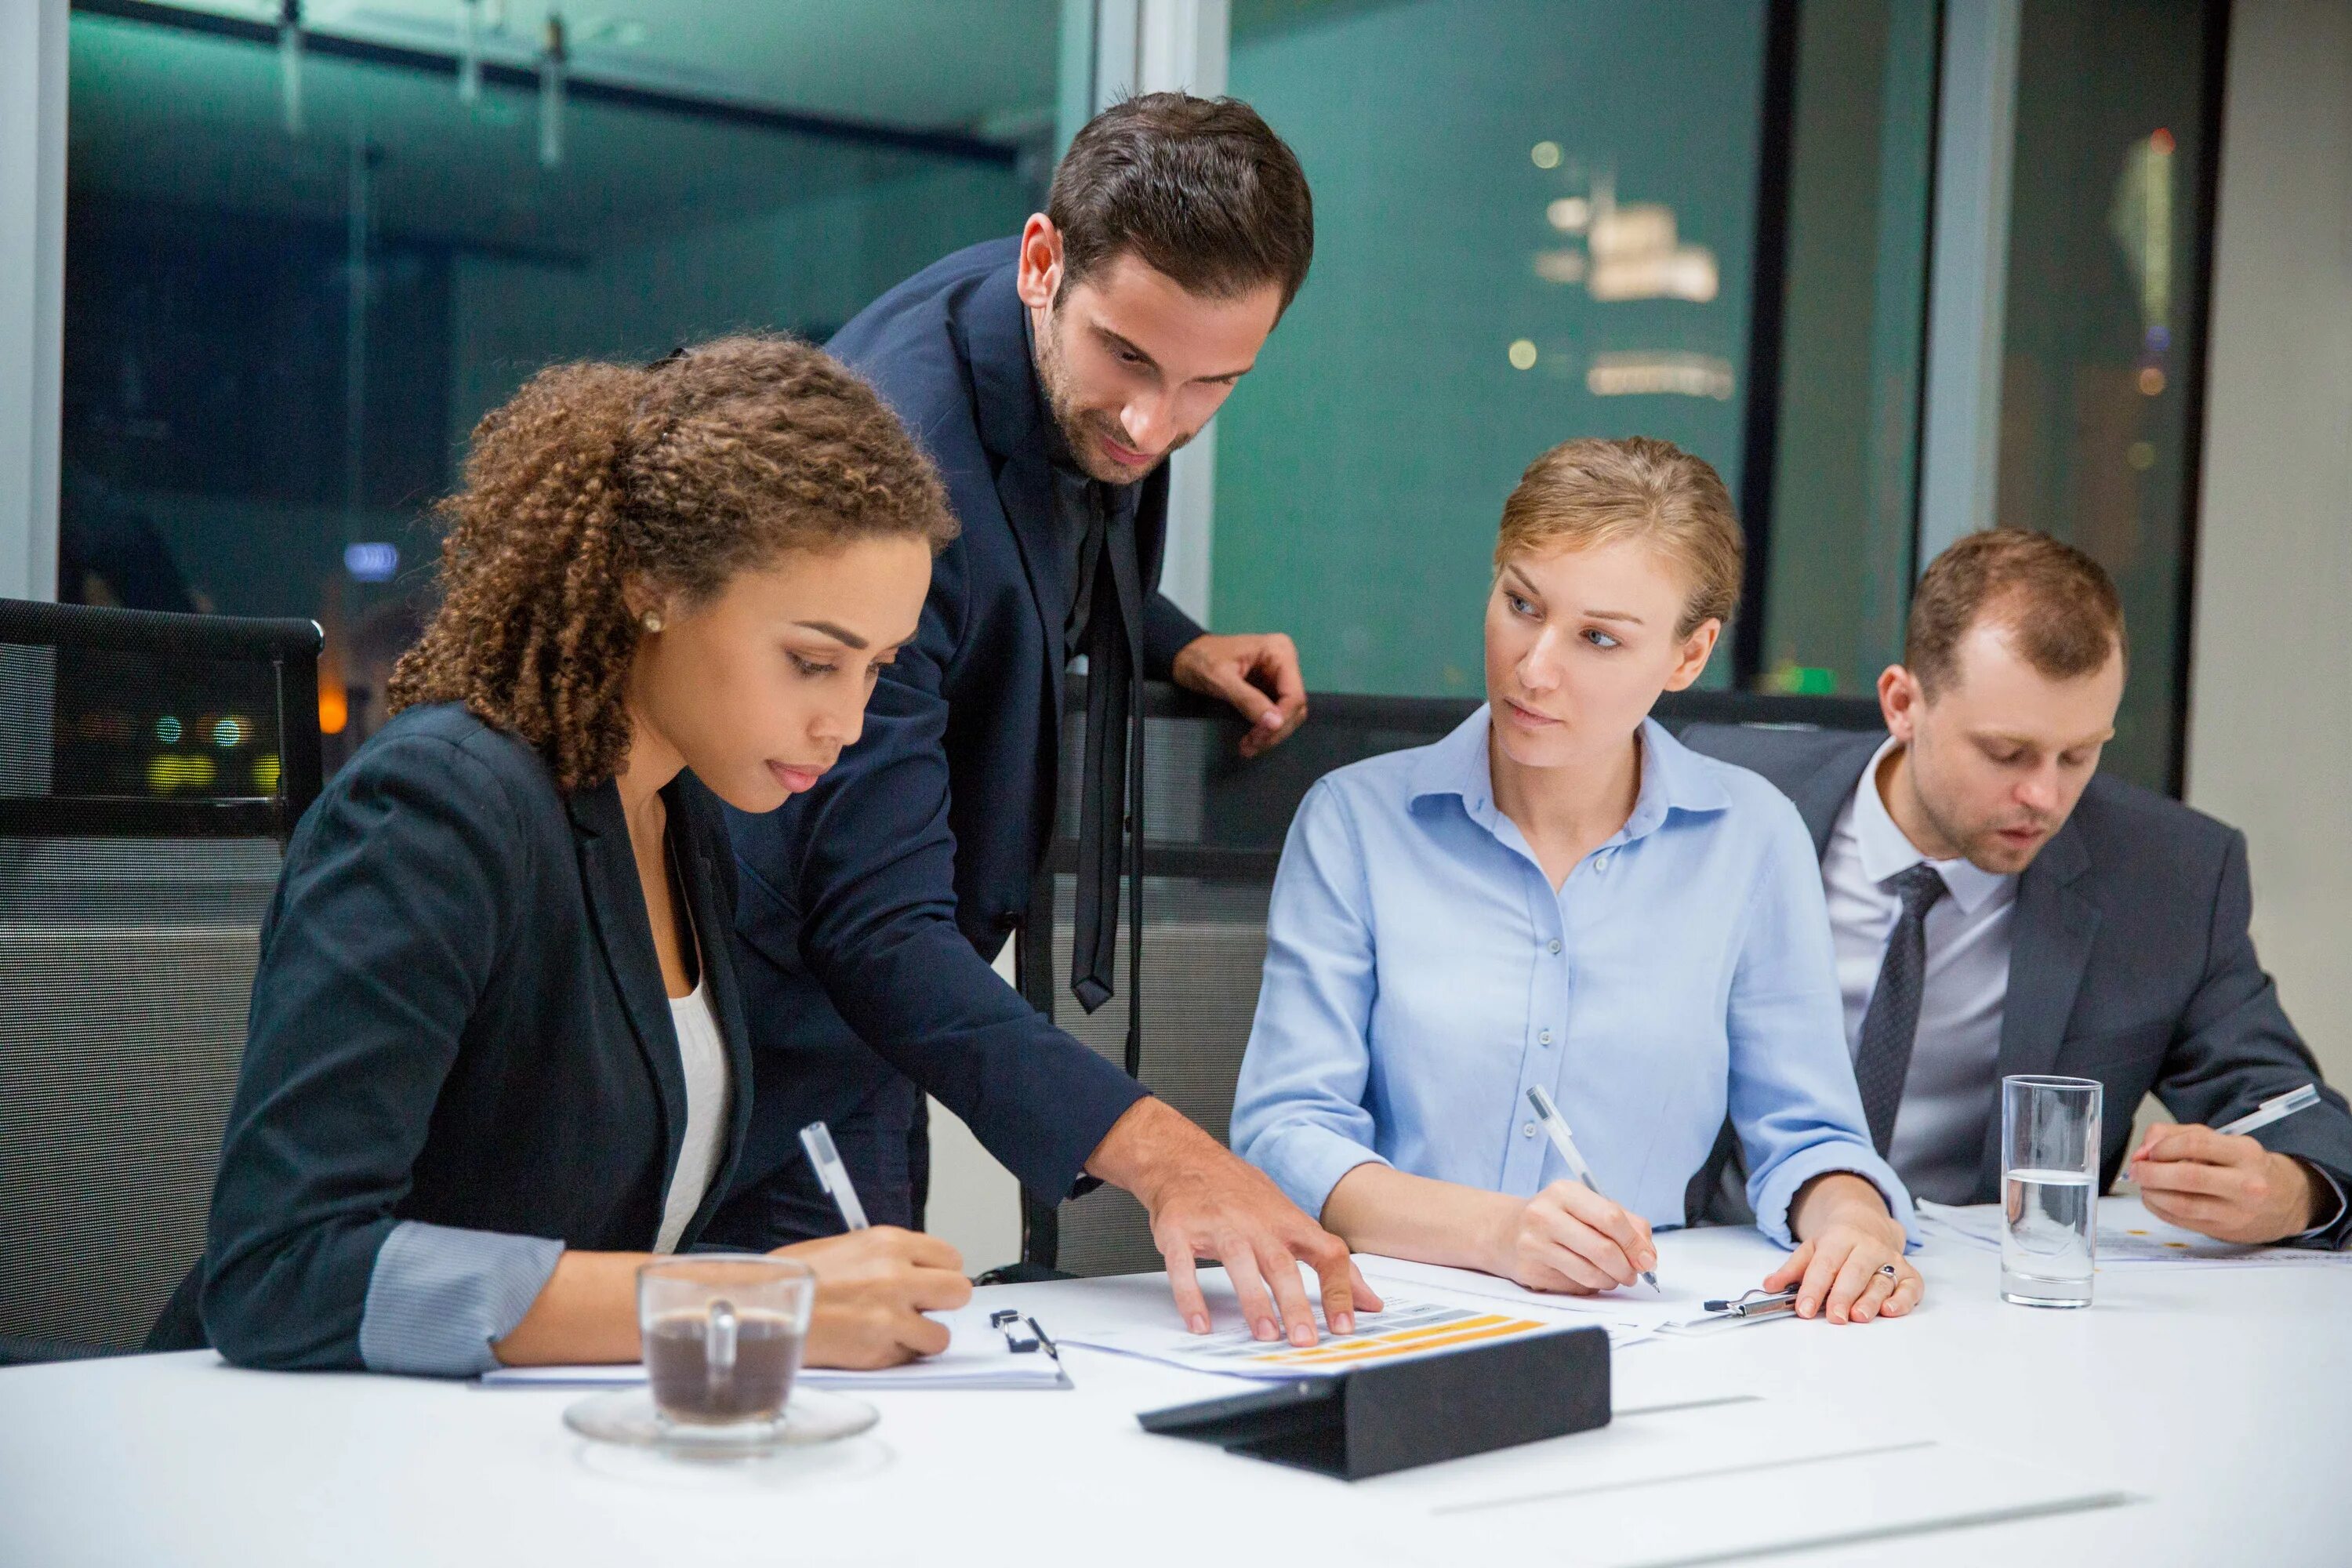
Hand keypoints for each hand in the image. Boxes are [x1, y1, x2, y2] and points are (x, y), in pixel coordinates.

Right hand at [775, 1227, 971, 1368]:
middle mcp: (895, 1276)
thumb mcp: (847, 1247)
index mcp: (888, 1244)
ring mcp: (889, 1316)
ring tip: (894, 1333)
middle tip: (921, 1308)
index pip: (950, 1258)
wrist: (761, 1308)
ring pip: (941, 1335)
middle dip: (943, 1303)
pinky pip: (909, 1359)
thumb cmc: (795, 1278)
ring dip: (922, 1338)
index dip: (941, 1274)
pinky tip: (871, 1345)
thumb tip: (916, 1271)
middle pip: (958, 1292)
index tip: (930, 1283)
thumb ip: (887, 1258)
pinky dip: (896, 1357)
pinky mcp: (878, 1351)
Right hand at [1087, 1097, 1381, 1343]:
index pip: (1326, 1253)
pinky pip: (1185, 1265)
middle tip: (1305, 1339)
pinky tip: (1200, 1323)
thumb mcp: (1291, 1219)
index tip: (1346, 1325)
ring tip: (1265, 1334)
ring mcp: (1218, 1225)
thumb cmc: (1242, 1196)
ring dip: (1254, 1300)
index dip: (1339, 1289)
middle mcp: (1256, 1223)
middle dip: (1296, 1303)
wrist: (1185, 1159)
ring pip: (1239, 1262)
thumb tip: (1369, 1300)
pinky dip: (1192, 1295)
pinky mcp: (1180, 1230)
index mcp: (1289, 1222)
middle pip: (1282, 1263)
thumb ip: (1329, 1261)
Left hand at [1171, 632, 1306, 757]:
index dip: (1281, 720)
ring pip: (1287, 715)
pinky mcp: (1269, 690)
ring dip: (1270, 735)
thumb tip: (1275, 723)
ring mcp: (1278, 677)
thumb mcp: (1221, 679)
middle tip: (1251, 745)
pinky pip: (1276, 715)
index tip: (1259, 736)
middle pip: (1294, 707)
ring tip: (1248, 746)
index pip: (1294, 695)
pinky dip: (1265, 730)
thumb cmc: (1200, 660)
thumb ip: (1248, 700)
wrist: (1184, 656)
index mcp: (1279, 652)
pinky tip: (1250, 740)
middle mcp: (1284, 663)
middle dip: (1274, 730)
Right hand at [1486, 1180, 1655, 1294]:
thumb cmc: (1555, 1218)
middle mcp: (1545, 1215)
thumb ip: (1625, 1223)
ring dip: (1611, 1281)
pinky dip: (1589, 1286)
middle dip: (1626, 1268)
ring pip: (1591, 1273)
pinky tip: (1584, 1276)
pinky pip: (1575, 1287)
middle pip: (1603, 1249)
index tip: (1647, 1259)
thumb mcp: (1586, 1206)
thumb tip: (1648, 1255)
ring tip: (1612, 1276)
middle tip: (1632, 1274)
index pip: (1611, 1218)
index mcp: (1564, 1192)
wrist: (1503, 1231)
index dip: (1635, 1243)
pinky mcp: (1530, 1271)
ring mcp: (1534, 1244)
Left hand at [1769, 1172, 1920, 1323]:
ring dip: (1872, 1300)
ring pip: (1882, 1281)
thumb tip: (1770, 1286)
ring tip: (1859, 1316)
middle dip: (1844, 1296)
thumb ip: (1792, 1269)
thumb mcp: (1811, 1247)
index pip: (1825, 1264)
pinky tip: (1892, 1310)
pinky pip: (1911, 1286)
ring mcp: (1890, 1259)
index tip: (1803, 1309)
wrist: (1868, 1221)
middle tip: (1834, 1317)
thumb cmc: (1837, 1241)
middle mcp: (1868, 1247)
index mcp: (1840, 1237)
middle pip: (1855, 1272)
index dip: (1813, 1288)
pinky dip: (1904, 1299)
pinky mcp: (1908, 1272)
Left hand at [2128, 1123, 2321, 1242]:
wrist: (2287, 1202)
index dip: (2163, 1147)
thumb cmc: (2247, 1167)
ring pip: (2183, 1204)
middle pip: (2188, 1177)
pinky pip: (2182, 1221)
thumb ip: (2178, 1135)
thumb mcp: (2222, 1141)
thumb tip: (2144, 1149)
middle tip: (2137, 1169)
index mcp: (2246, 1153)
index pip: (2196, 1144)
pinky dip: (2159, 1209)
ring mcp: (2237, 1211)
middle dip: (2152, 1172)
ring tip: (2144, 1185)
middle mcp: (2246, 1183)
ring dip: (2152, 1194)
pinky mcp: (2225, 1231)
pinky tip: (2155, 1199)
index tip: (2149, 1151)